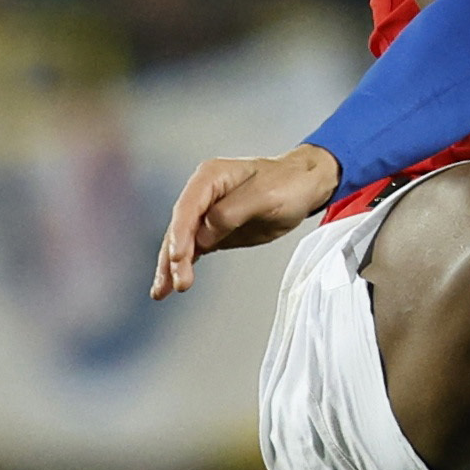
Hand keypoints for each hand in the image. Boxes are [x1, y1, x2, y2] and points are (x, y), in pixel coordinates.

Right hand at [150, 143, 341, 299]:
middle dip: (174, 256)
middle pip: (181, 227)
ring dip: (172, 266)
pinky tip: (171, 285)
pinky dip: (183, 266)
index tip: (177, 257)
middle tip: (177, 283)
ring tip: (162, 292)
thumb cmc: (289, 183)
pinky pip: (194, 249)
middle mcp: (203, 193)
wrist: (306, 186)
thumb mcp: (265, 196)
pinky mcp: (214, 230)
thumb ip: (232, 213)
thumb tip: (203, 234)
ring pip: (182, 241)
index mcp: (211, 177)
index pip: (187, 207)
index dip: (180, 233)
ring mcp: (206, 212)